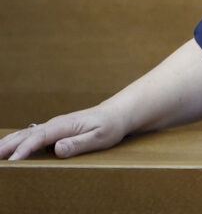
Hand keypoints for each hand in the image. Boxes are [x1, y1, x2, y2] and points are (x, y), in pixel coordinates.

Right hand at [0, 104, 127, 160]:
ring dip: (8, 143)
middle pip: (27, 134)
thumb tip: (58, 149)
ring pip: (26, 133)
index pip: (40, 137)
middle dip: (7, 146)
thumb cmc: (110, 126)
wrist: (117, 113)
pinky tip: (7, 147)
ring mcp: (53, 126)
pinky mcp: (54, 130)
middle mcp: (56, 124)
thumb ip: (79, 143)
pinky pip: (31, 135)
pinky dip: (16, 141)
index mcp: (65, 125)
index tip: (13, 161)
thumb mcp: (100, 137)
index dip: (25, 149)